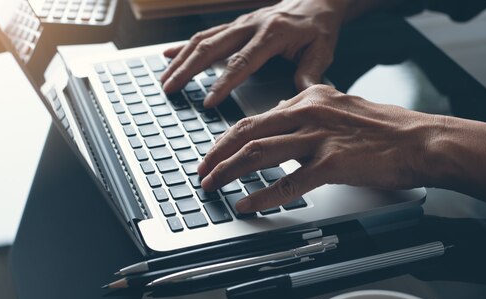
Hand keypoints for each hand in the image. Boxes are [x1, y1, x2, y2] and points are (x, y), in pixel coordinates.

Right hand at [160, 0, 348, 107]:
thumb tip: (298, 100)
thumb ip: (309, 75)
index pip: (243, 62)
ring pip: (203, 40)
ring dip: (181, 60)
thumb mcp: (322, 51)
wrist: (316, 0)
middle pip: (212, 48)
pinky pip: (205, 34)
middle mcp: (251, 25)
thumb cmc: (319, 29)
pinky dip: (184, 46)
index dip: (224, 83)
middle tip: (169, 90)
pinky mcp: (234, 25)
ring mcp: (240, 23)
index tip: (208, 102)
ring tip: (164, 80)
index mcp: (273, 34)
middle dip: (188, 70)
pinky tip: (166, 56)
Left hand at [197, 85, 435, 212]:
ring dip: (229, 171)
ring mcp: (320, 137)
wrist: (420, 141)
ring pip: (260, 152)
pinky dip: (263, 196)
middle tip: (202, 170)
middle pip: (249, 131)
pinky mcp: (332, 163)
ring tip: (212, 185)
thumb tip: (281, 121)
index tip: (214, 152)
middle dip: (217, 153)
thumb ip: (308, 113)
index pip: (256, 117)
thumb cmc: (385, 129)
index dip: (228, 137)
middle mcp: (309, 113)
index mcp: (309, 99)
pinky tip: (247, 205)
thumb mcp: (340, 108)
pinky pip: (288, 182)